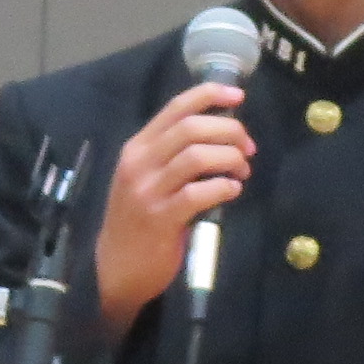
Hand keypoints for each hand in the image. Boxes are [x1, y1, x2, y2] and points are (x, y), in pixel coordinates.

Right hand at [95, 82, 254, 337]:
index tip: (238, 96)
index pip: (175, 108)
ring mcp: (147, 191)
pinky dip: (223, 188)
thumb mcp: (146, 178)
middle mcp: (139, 163)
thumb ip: (172, 154)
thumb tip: (221, 132)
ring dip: (230, 159)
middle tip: (247, 147)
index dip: (209, 95)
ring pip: (197, 156)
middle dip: (229, 131)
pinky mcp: (160, 219)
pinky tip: (232, 191)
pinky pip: (198, 194)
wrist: (115, 268)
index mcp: (137, 147)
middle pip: (191, 128)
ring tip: (242, 171)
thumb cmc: (138, 219)